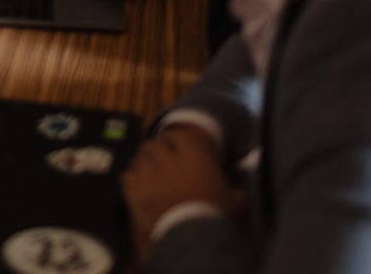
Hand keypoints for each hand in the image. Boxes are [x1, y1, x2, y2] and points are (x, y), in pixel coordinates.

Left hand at [123, 126, 245, 262]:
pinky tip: (138, 185)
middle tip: (161, 161)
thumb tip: (242, 193)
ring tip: (149, 172)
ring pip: (139, 157)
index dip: (176, 140)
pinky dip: (132, 178)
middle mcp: (168, 158)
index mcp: (195, 155)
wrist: (188, 236)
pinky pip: (127, 175)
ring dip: (144, 163)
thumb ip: (237, 193)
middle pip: (155, 145)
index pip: (179, 135)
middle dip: (157, 150)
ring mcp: (148, 172)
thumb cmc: (215, 216)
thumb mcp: (234, 204)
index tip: (177, 147)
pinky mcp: (133, 188)